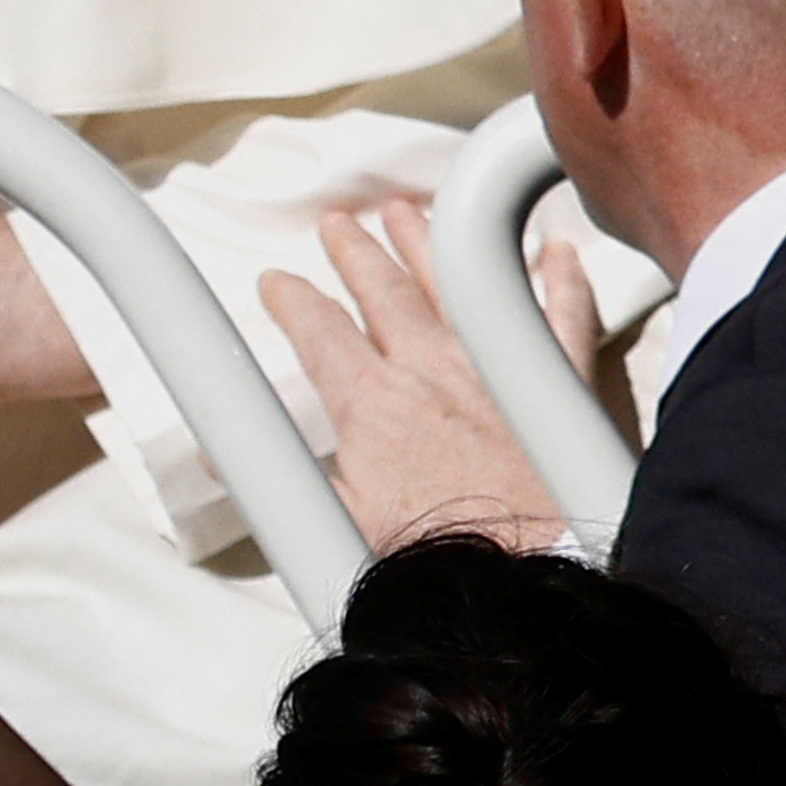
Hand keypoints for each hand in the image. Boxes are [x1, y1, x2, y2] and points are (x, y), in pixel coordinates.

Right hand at [256, 194, 591, 553]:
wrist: (530, 571)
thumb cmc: (441, 552)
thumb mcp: (341, 523)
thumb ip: (280, 480)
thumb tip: (220, 456)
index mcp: (372, 401)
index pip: (317, 330)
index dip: (290, 301)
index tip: (276, 283)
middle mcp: (431, 367)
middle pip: (383, 288)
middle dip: (354, 250)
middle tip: (337, 223)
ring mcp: (496, 365)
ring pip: (456, 282)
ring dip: (427, 243)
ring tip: (406, 214)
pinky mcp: (558, 380)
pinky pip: (565, 313)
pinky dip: (562, 279)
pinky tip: (555, 252)